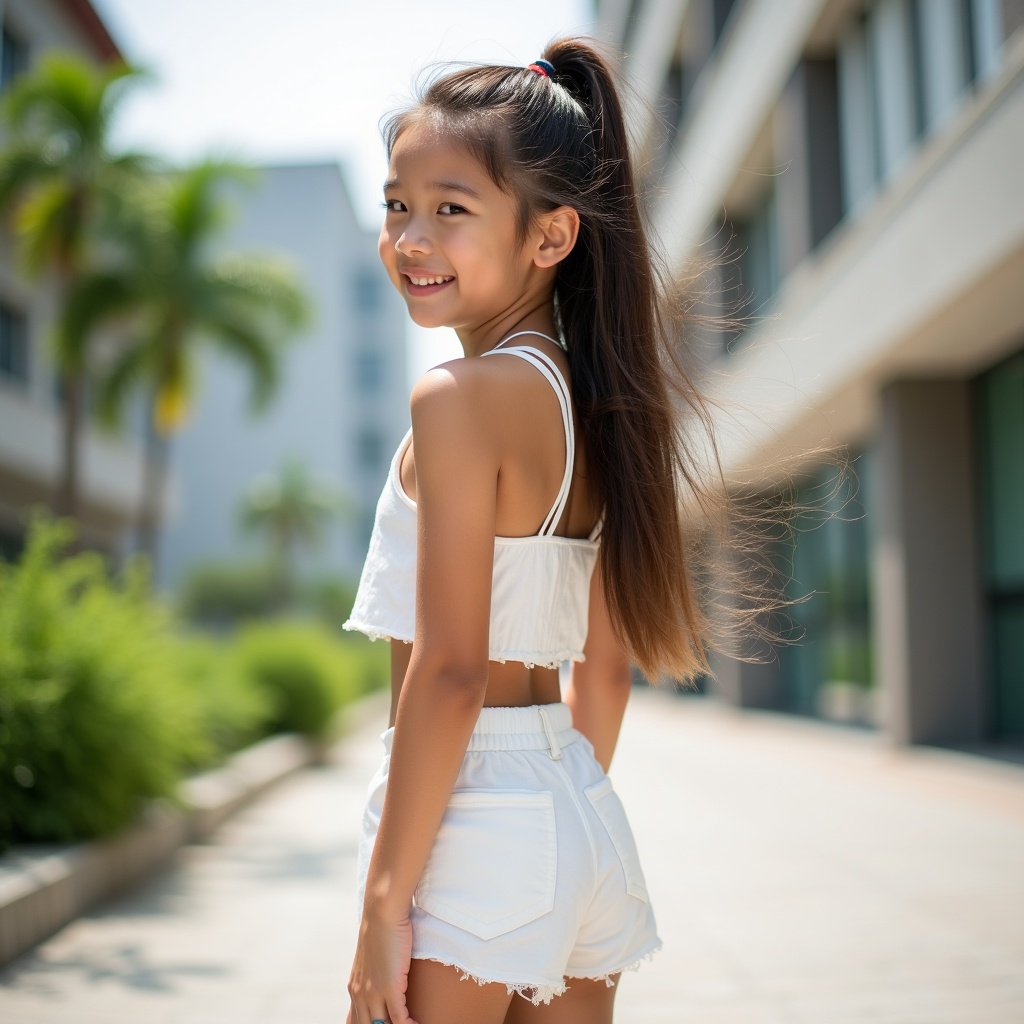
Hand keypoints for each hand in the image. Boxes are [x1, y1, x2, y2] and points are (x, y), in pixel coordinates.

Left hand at [346, 907, 417, 1023]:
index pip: (355, 1023)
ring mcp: (374, 994)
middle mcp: (361, 995)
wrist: (382, 913)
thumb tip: (385, 977)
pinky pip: (400, 1020)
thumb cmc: (382, 930)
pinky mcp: (390, 988)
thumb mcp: (373, 958)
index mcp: (355, 989)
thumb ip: (374, 974)